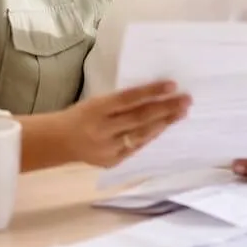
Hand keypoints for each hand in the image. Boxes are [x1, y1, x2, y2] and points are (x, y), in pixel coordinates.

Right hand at [56, 80, 190, 167]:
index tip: (173, 85)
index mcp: (96, 109)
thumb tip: (153, 95)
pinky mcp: (112, 161)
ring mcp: (108, 148)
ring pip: (141, 135)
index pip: (128, 98)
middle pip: (139, 118)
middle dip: (166, 108)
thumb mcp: (96, 101)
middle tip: (186, 100)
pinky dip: (151, 136)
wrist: (59, 142)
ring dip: (164, 123)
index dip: (151, 92)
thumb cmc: (82, 115)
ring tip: (181, 113)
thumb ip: (120, 102)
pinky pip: (136, 147)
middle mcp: (102, 129)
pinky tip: (164, 127)